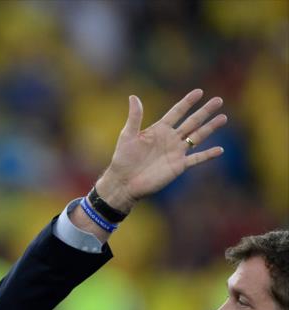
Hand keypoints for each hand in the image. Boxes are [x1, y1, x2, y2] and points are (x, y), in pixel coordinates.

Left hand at [97, 89, 227, 211]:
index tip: (199, 91)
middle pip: (192, 122)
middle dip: (205, 111)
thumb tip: (133, 96)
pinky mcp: (179, 166)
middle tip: (219, 100)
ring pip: (197, 137)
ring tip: (223, 117)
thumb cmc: (123, 158)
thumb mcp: (127, 135)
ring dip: (210, 128)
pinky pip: (197, 159)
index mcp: (159, 129)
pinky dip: (208, 154)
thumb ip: (134, 117)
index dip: (187, 102)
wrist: (124, 181)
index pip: (176, 112)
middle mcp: (170, 139)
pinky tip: (220, 150)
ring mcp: (176, 152)